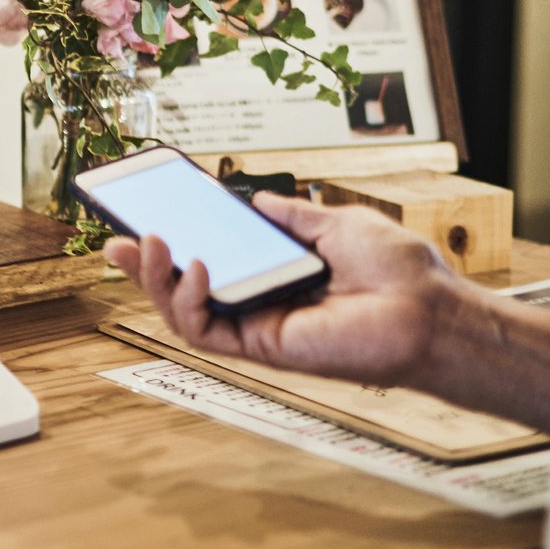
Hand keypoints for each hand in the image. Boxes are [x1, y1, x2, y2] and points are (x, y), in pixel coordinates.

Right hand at [105, 194, 458, 389]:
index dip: (176, 244)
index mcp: (276, 275)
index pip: (212, 261)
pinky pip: (207, 331)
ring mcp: (258, 328)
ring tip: (148, 243)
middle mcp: (261, 304)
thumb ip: (293, 216)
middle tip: (119, 239)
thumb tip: (259, 201)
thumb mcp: (338, 224)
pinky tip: (195, 268)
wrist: (430, 310)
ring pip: (184, 314)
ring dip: (155, 280)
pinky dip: (190, 299)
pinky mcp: (263, 348)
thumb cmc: (399, 272)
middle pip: (185, 291)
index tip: (147, 217)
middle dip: (145, 267)